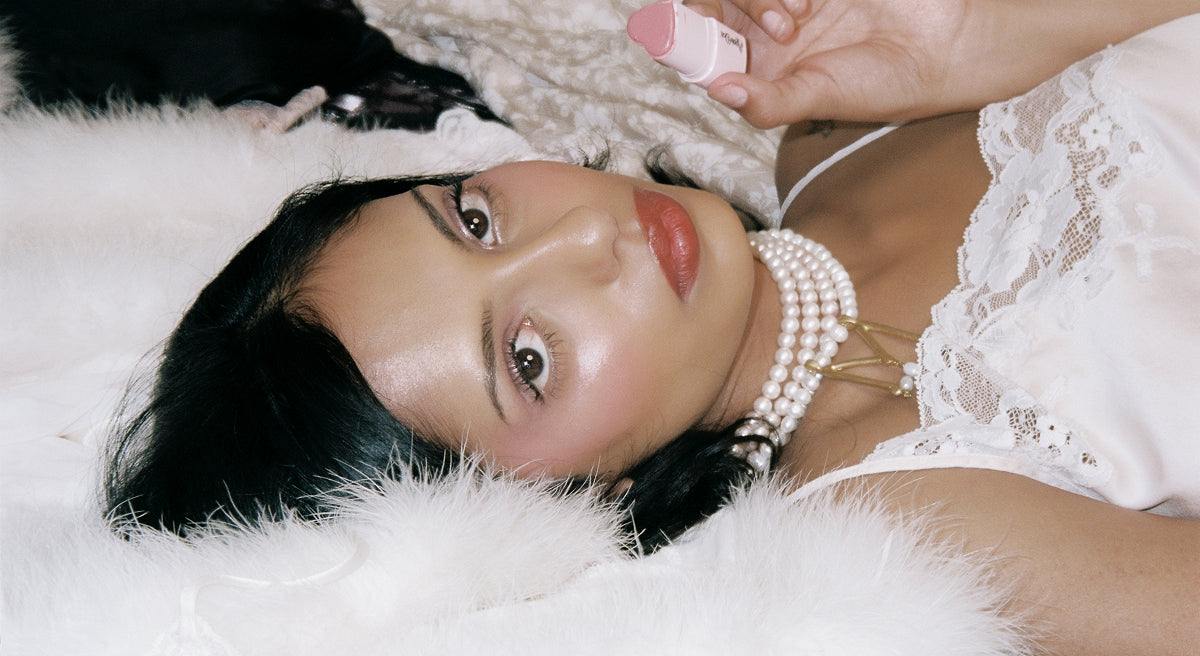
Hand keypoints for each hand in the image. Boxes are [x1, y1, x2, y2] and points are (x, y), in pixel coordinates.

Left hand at [684, 0, 971, 127]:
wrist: (944, 44)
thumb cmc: (884, 84)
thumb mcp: (821, 99)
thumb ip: (769, 102)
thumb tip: (719, 91)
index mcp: (758, 68)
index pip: (701, 48)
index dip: (681, 37)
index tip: (672, 33)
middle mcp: (765, 30)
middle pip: (711, 5)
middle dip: (721, 8)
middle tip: (774, 27)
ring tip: (799, 16)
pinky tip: (812, 0)